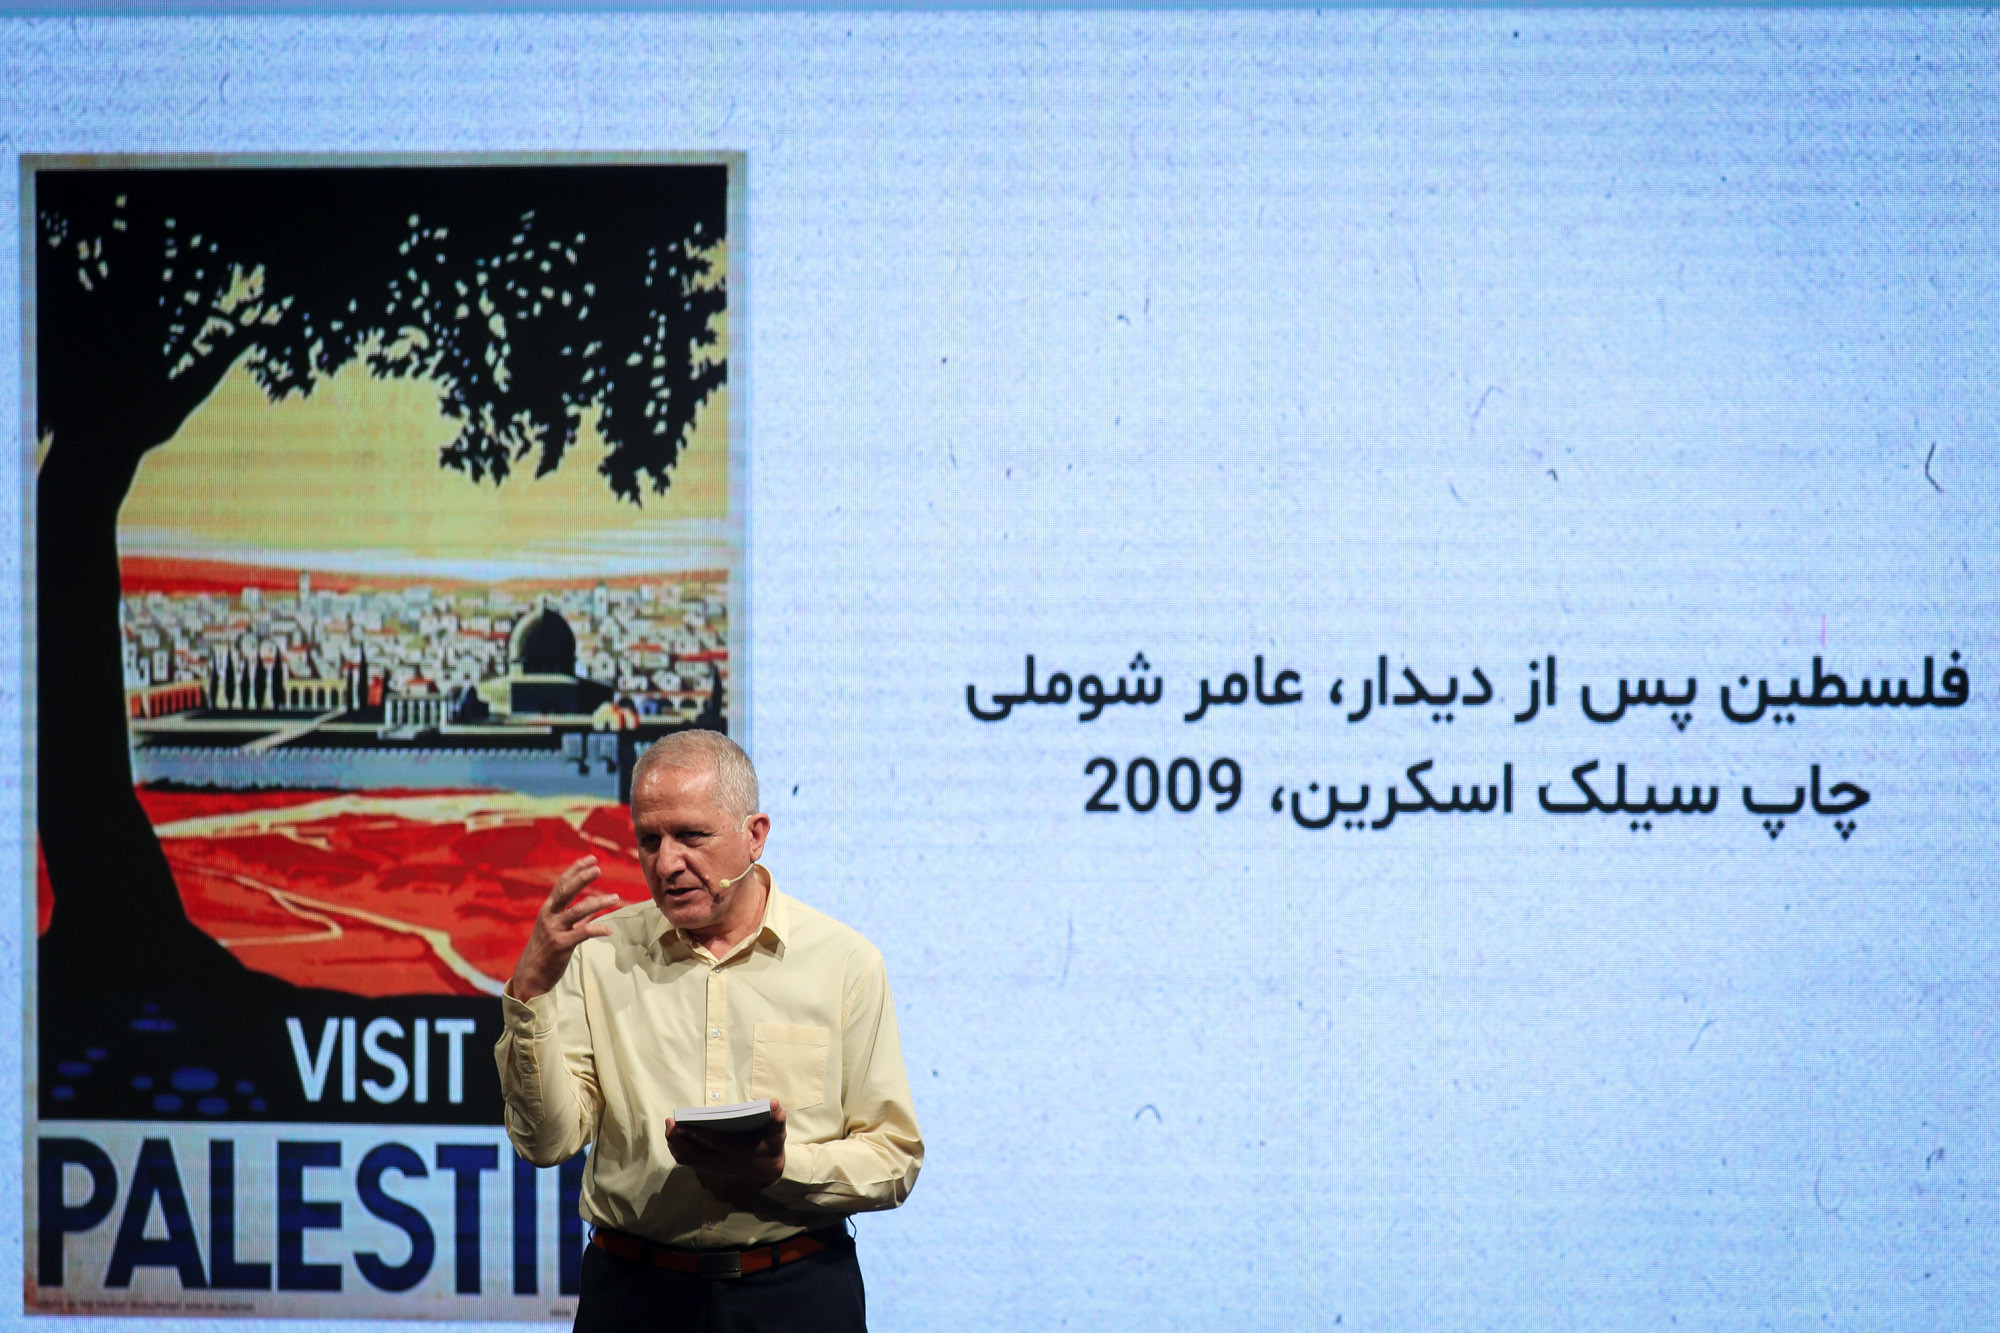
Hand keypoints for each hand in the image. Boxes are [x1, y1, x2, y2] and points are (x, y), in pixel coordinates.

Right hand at [508, 856, 622, 1000]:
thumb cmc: (546, 950)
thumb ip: (576, 918)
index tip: (591, 859)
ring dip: (598, 903)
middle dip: (582, 878)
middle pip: (566, 891)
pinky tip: (609, 930)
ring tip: (615, 898)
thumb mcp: (558, 929)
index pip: (562, 884)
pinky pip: (582, 934)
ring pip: (578, 911)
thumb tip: (594, 907)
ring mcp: (554, 930)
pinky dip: (597, 930)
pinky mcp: (561, 945)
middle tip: (598, 868)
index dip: (575, 870)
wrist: (531, 975)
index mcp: (549, 909)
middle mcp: (549, 916)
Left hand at [665, 1100, 785, 1204]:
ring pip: (688, 1158)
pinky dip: (678, 1149)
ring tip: (670, 1126)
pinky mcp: (709, 1166)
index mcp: (737, 1151)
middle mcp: (722, 1160)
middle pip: (694, 1153)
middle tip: (670, 1121)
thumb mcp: (778, 1133)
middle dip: (679, 1138)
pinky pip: (688, 1160)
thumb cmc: (771, 1148)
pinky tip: (674, 1137)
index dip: (697, 1135)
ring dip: (675, 1144)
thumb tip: (773, 1103)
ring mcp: (714, 1165)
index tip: (683, 1125)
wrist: (768, 1172)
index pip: (714, 1143)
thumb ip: (777, 1118)